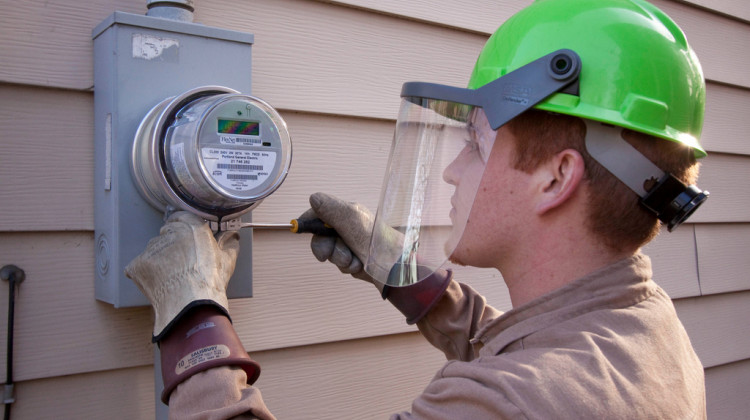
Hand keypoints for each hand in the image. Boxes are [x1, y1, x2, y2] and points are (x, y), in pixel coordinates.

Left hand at [125, 211, 238, 339]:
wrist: (190, 303)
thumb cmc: (209, 282)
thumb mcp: (227, 260)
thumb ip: (229, 243)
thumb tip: (232, 236)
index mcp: (192, 227)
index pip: (180, 217)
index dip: (182, 231)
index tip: (185, 240)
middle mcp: (170, 233)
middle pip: (166, 235)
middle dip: (171, 247)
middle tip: (181, 264)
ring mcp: (151, 248)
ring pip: (153, 251)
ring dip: (158, 261)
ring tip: (171, 278)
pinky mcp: (137, 264)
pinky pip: (139, 267)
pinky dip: (145, 275)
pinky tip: (159, 284)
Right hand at [305, 192, 375, 282]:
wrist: (399, 269)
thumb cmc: (379, 244)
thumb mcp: (353, 222)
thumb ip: (332, 210)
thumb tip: (313, 198)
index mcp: (349, 213)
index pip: (320, 212)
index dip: (308, 221)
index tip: (300, 229)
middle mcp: (350, 227)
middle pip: (322, 236)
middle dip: (327, 248)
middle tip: (334, 255)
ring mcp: (354, 244)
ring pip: (332, 253)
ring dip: (341, 260)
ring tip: (356, 262)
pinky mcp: (358, 259)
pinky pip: (342, 265)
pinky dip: (350, 268)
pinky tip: (361, 267)